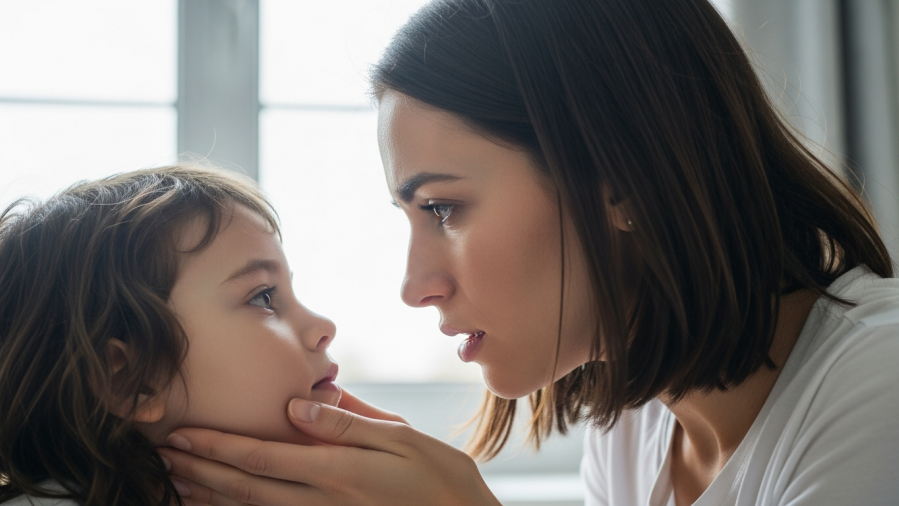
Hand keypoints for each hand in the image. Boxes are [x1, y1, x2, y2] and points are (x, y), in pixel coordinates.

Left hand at [158, 391, 500, 505]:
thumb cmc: (440, 479)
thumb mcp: (403, 438)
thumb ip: (347, 423)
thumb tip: (298, 405)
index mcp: (336, 470)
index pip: (260, 456)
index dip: (216, 446)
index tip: (181, 434)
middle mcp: (321, 502)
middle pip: (244, 487)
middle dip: (198, 471)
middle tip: (159, 455)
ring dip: (209, 498)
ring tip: (173, 484)